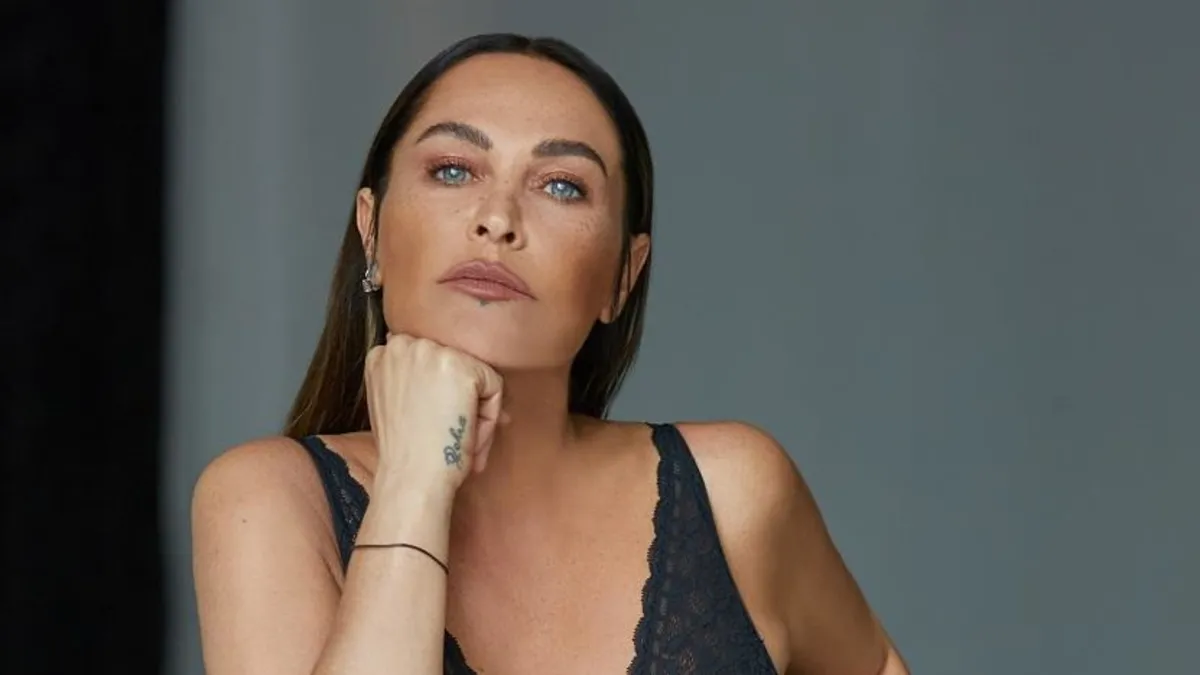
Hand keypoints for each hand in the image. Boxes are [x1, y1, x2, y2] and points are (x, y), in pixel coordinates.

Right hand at [363, 333, 503, 496]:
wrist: (410, 479)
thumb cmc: (405, 453)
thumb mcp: (395, 404)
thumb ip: (413, 380)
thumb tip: (453, 371)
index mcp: (383, 353)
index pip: (432, 360)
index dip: (443, 394)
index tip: (439, 423)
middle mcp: (404, 344)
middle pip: (455, 366)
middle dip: (461, 401)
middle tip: (451, 437)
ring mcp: (432, 353)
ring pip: (475, 376)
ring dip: (475, 411)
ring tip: (460, 440)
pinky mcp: (460, 367)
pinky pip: (493, 386)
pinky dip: (489, 418)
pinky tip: (468, 439)